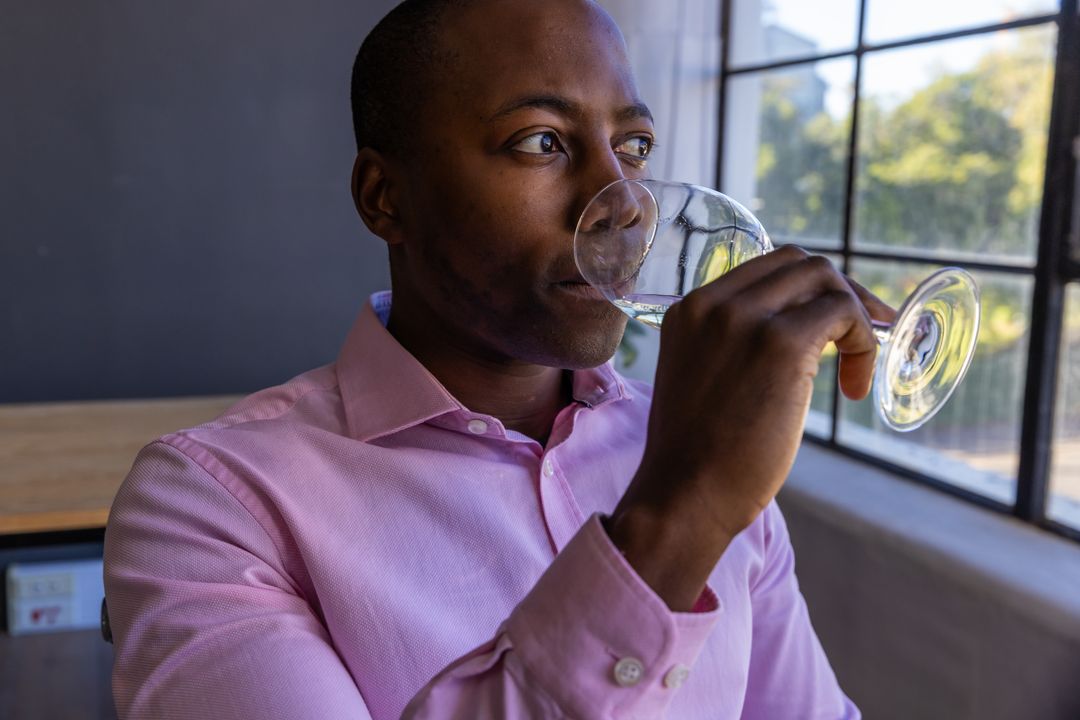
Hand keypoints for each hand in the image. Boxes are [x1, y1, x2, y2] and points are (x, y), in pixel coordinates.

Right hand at [607, 246, 894, 609]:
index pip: (765, 268)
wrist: (684, 496)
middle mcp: (715, 302)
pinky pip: (843, 313)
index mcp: (691, 309)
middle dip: (841, 293)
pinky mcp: (782, 343)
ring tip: (860, 366)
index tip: (832, 327)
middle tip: (864, 336)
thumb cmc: (697, 459)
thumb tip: (795, 338)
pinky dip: (864, 343)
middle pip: (799, 264)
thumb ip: (733, 348)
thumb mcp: (703, 380)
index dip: (809, 291)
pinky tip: (855, 387)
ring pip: (825, 280)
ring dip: (856, 316)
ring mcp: (746, 318)